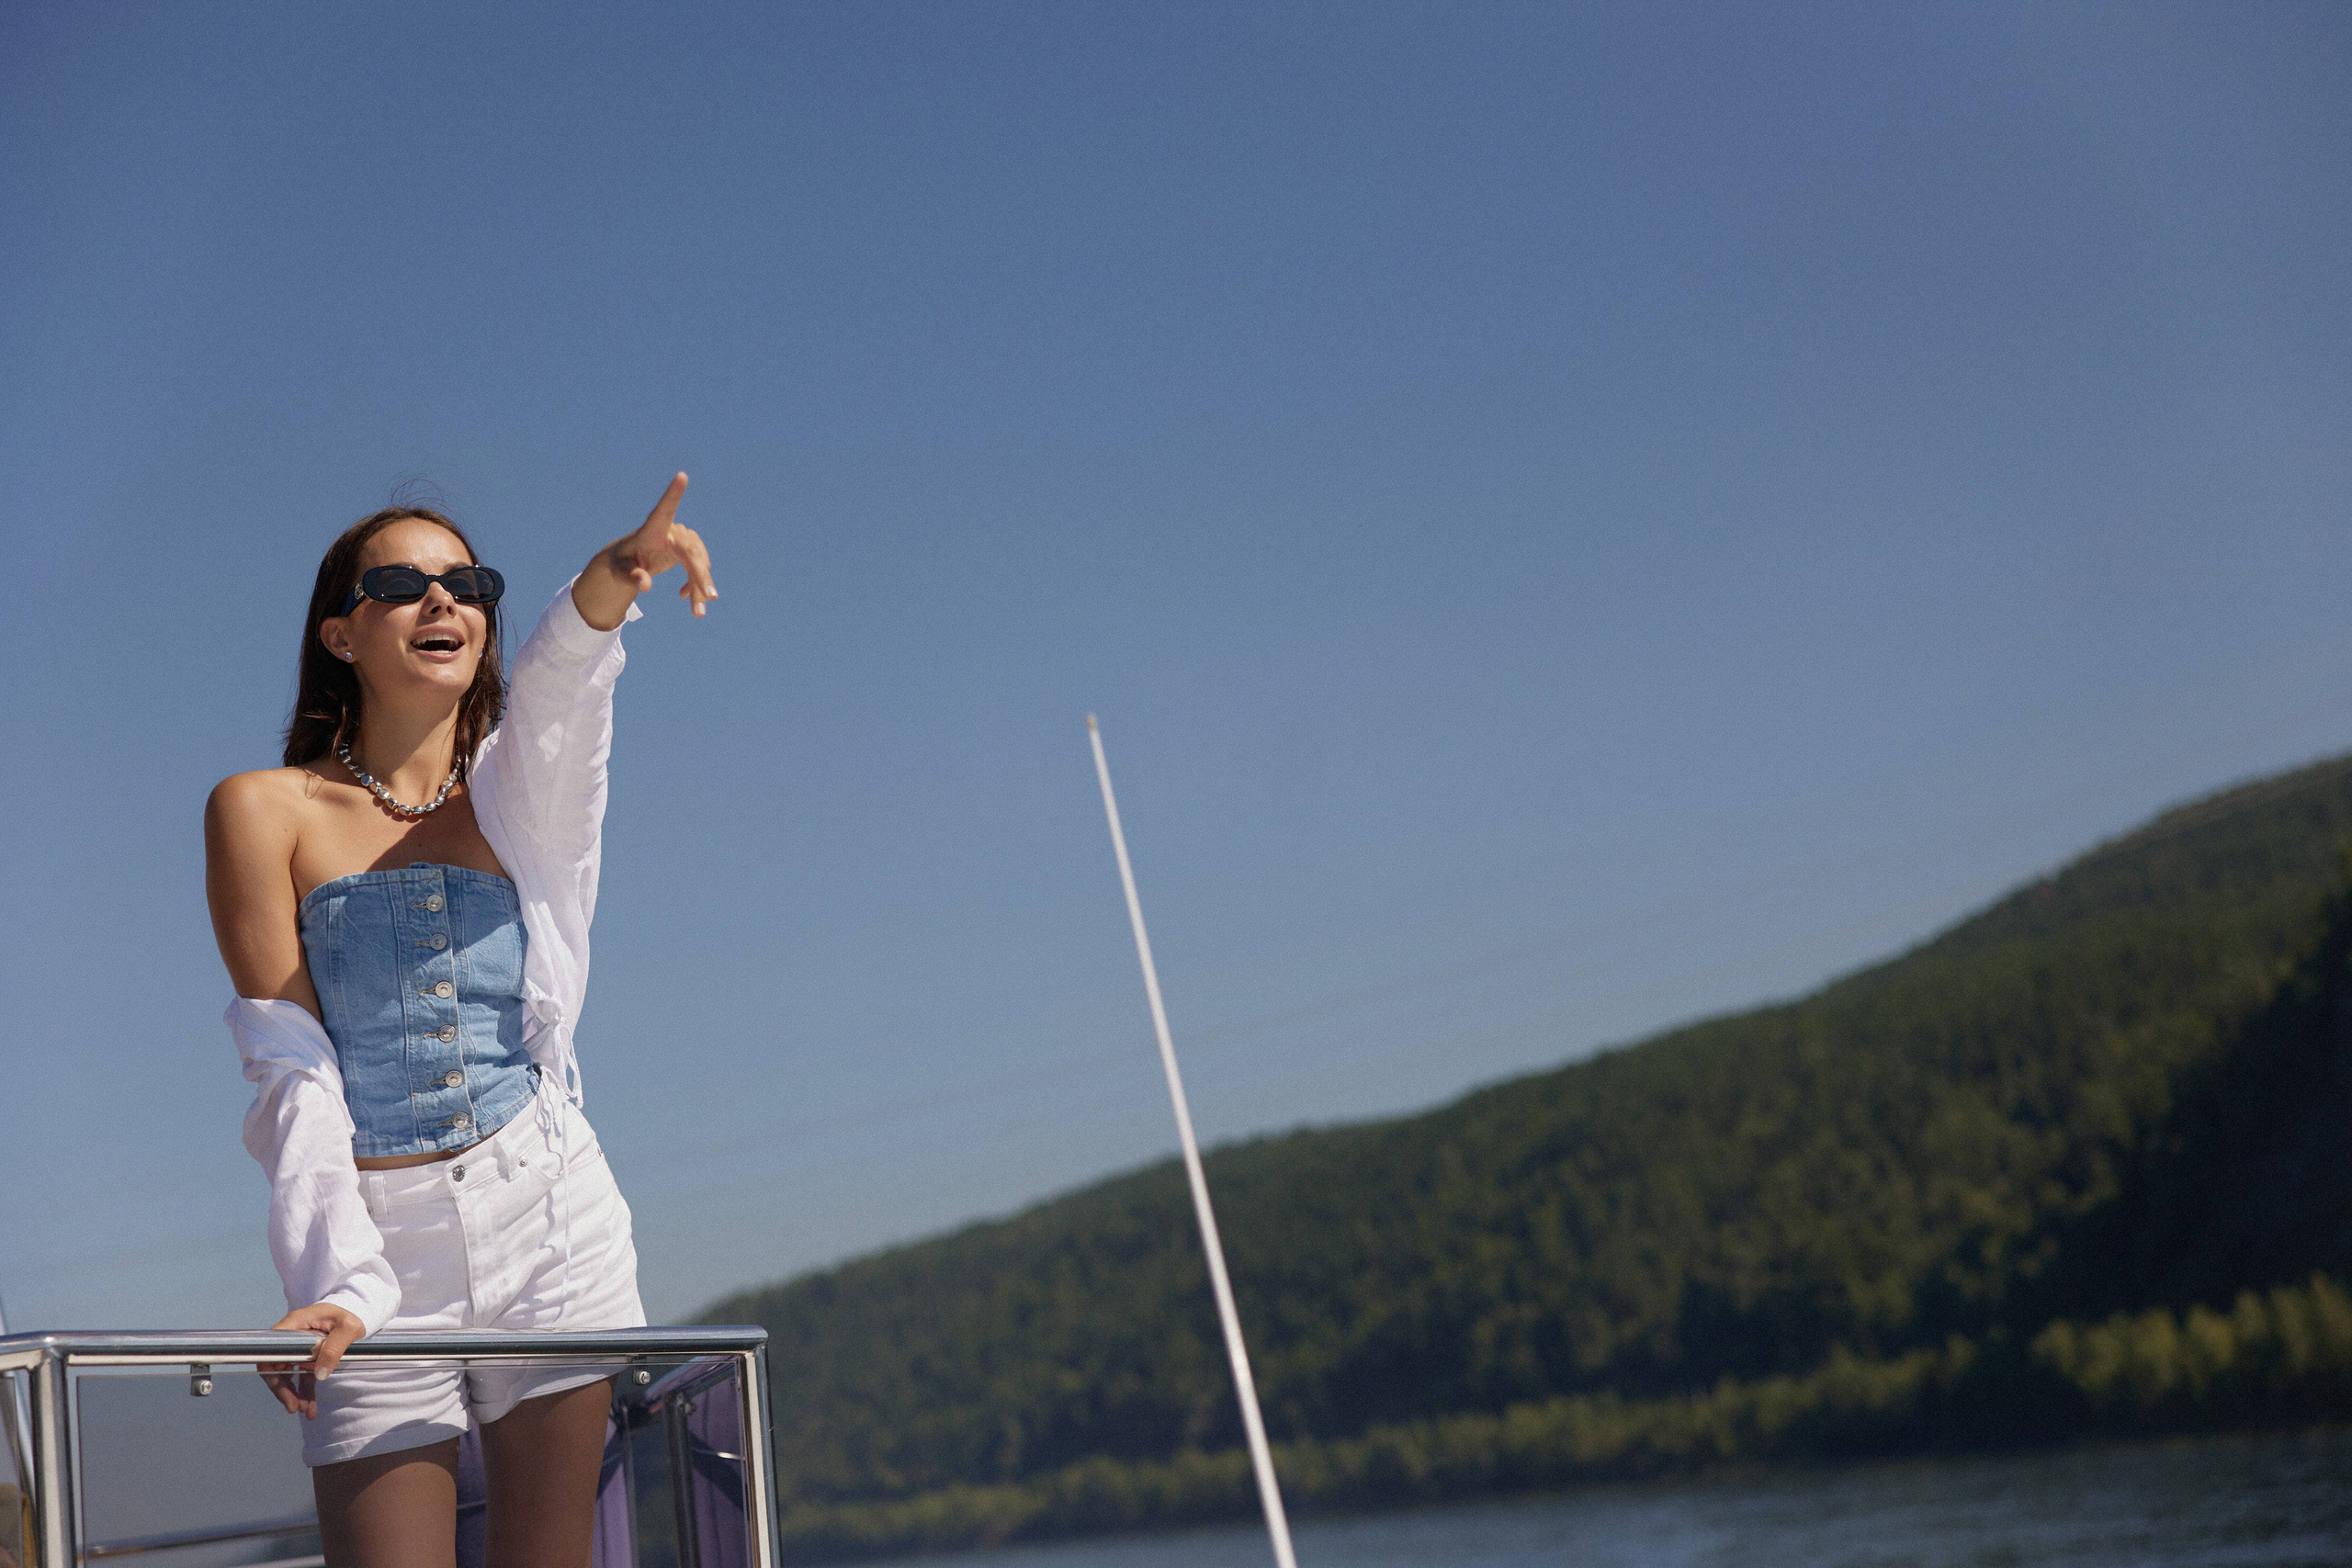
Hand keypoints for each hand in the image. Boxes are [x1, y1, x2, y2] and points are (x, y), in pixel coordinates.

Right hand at [260, 1302, 363, 1418]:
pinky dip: (305, 1392)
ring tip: (304, 1410)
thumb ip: (334, 1348)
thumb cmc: (352, 1313)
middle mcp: (293, 1336)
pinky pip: (302, 1377)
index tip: (281, 1387)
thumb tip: (320, 1374)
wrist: (360, 1312)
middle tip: (294, 1407)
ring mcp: (299, 1348)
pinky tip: (311, 1408)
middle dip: (283, 1389)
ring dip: (294, 1394)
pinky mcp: (308, 1358)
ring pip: (288, 1375)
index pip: (272, 1348)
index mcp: (296, 1323)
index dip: (271, 1369)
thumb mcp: (348, 1328)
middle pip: (276, 1366)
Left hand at [583, 471, 718, 627]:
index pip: (664, 510)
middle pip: (691, 552)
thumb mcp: (619, 572)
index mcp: (652, 530)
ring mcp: (682, 540)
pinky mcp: (688, 551)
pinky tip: (686, 599)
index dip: (673, 494)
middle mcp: (671, 531)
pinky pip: (699, 568)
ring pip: (699, 563)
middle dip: (701, 575)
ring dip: (701, 588)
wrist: (629, 564)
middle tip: (710, 598)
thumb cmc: (621, 564)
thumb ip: (629, 576)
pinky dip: (697, 586)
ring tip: (697, 613)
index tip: (681, 476)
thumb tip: (643, 584)